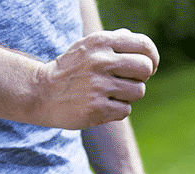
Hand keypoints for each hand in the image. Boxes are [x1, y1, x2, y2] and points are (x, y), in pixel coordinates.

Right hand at [34, 29, 158, 128]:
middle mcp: (100, 61)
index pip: (144, 45)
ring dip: (129, 95)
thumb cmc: (71, 69)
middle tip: (129, 81)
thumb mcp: (87, 47)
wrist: (42, 92)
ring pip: (138, 91)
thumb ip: (113, 42)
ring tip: (110, 93)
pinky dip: (117, 110)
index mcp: (100, 42)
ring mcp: (98, 86)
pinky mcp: (97, 109)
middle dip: (142, 77)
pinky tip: (102, 105)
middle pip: (145, 68)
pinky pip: (126, 110)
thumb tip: (137, 42)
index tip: (149, 66)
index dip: (152, 58)